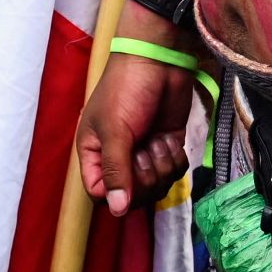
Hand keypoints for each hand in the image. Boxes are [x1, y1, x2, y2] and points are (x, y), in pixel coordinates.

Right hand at [77, 30, 201, 217]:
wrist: (159, 61)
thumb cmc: (126, 89)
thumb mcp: (115, 130)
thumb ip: (116, 171)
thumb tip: (116, 210)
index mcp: (95, 154)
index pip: (100, 194)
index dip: (116, 193)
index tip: (129, 177)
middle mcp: (118, 158)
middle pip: (133, 196)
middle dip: (145, 177)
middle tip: (144, 150)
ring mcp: (144, 154)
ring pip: (157, 186)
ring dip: (162, 166)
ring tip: (157, 140)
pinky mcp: (166, 147)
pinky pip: (175, 173)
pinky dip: (176, 160)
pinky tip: (169, 140)